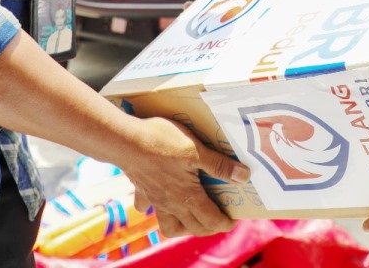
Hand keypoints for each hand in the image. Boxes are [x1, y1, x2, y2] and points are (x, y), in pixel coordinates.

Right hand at [120, 117, 248, 237]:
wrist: (124, 141)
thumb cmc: (161, 143)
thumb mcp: (196, 150)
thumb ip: (219, 165)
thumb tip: (244, 176)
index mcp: (188, 197)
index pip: (210, 220)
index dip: (224, 223)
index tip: (233, 220)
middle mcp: (171, 204)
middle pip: (193, 228)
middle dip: (209, 228)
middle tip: (219, 220)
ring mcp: (154, 199)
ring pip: (168, 226)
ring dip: (182, 227)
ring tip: (191, 218)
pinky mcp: (141, 190)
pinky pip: (147, 207)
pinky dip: (154, 209)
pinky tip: (159, 199)